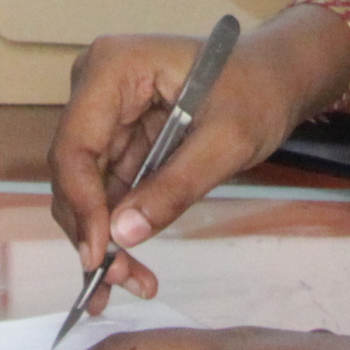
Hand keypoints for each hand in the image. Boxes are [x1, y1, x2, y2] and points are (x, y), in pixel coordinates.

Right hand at [48, 15, 349, 318]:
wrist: (276, 78)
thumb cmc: (257, 92)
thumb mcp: (227, 142)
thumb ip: (175, 186)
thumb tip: (122, 235)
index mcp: (113, 68)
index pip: (75, 146)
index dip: (82, 204)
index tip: (99, 256)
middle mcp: (95, 86)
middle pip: (73, 171)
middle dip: (92, 230)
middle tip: (121, 280)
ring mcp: (103, 113)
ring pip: (85, 188)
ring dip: (103, 238)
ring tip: (134, 282)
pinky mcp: (117, 137)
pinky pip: (107, 189)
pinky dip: (118, 227)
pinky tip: (130, 267)